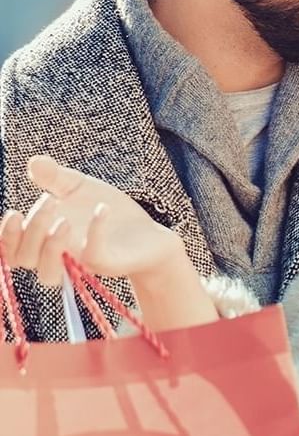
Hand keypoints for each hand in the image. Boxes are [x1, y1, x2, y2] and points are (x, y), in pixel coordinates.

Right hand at [0, 155, 181, 287]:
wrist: (148, 234)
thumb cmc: (108, 213)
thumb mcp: (79, 188)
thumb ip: (55, 177)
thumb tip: (35, 162)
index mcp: (43, 240)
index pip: (10, 251)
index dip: (5, 238)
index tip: (15, 213)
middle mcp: (57, 257)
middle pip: (26, 258)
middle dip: (32, 230)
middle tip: (51, 203)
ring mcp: (80, 265)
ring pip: (48, 274)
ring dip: (51, 245)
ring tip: (65, 221)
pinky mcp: (107, 265)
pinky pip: (93, 258)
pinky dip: (95, 233)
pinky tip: (102, 209)